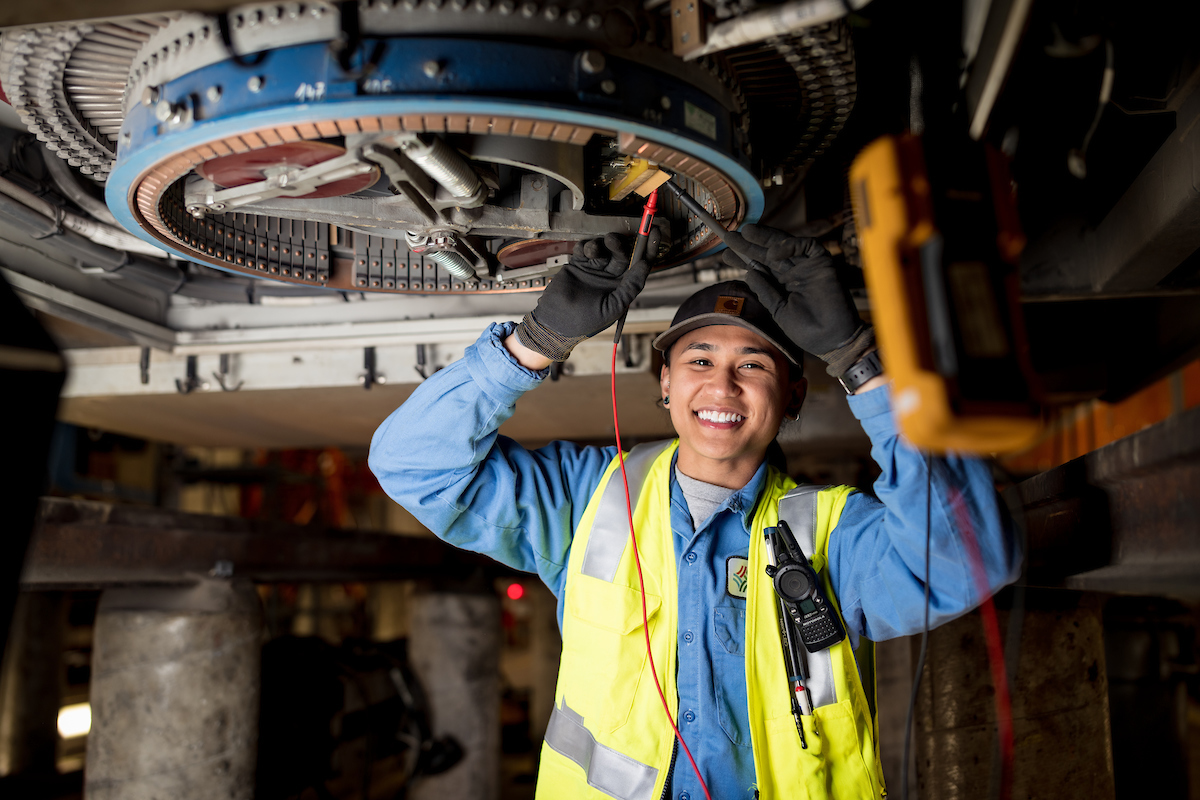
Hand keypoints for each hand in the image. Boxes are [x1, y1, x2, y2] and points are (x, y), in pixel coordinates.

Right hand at [516, 231, 657, 361]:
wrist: (556, 322)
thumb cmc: (585, 321)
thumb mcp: (614, 307)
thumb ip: (631, 287)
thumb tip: (645, 265)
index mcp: (622, 287)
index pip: (639, 265)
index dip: (648, 250)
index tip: (654, 232)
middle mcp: (610, 277)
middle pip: (621, 254)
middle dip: (618, 245)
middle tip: (612, 239)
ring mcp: (594, 269)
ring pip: (603, 249)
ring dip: (600, 245)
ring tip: (592, 249)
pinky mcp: (578, 265)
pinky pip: (584, 249)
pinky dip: (585, 246)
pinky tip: (583, 250)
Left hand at [721, 224, 865, 365]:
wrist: (831, 342)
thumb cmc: (807, 331)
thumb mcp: (778, 310)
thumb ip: (765, 291)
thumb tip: (749, 272)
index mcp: (782, 283)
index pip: (760, 266)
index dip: (743, 259)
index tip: (726, 254)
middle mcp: (794, 272)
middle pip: (769, 252)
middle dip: (750, 245)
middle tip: (729, 237)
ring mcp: (808, 266)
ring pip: (785, 244)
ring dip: (766, 238)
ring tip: (747, 232)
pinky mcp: (823, 263)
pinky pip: (807, 246)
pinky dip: (790, 245)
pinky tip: (773, 251)